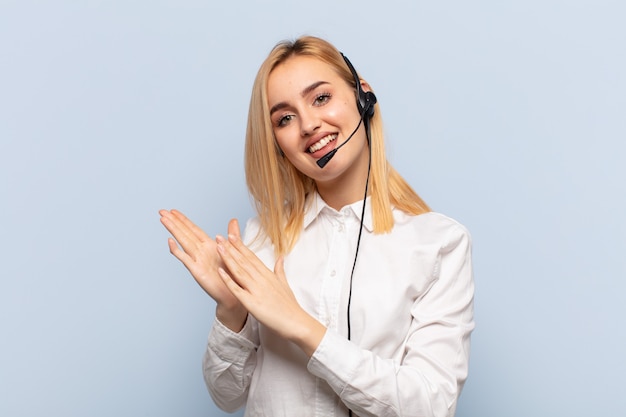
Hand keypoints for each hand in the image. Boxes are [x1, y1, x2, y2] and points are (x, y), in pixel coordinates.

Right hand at [159, 210, 246, 329]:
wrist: (233, 293)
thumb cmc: (232, 274)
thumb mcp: (233, 250)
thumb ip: (232, 235)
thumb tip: (233, 220)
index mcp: (209, 246)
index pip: (193, 229)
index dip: (183, 220)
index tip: (173, 211)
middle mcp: (201, 252)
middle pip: (185, 233)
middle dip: (174, 222)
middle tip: (161, 211)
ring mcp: (197, 260)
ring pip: (183, 242)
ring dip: (173, 230)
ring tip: (163, 220)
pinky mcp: (197, 271)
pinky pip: (185, 259)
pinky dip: (178, 250)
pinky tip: (170, 242)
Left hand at [215, 232, 325, 356]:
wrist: (296, 322)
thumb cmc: (290, 306)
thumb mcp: (285, 284)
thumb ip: (280, 270)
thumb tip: (281, 258)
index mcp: (268, 275)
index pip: (251, 257)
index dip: (240, 246)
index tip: (231, 236)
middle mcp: (262, 279)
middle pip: (244, 261)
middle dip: (231, 248)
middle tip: (220, 236)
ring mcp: (256, 290)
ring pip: (239, 271)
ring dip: (228, 258)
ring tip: (218, 247)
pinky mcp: (252, 303)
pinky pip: (237, 290)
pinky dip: (228, 280)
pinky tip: (220, 272)